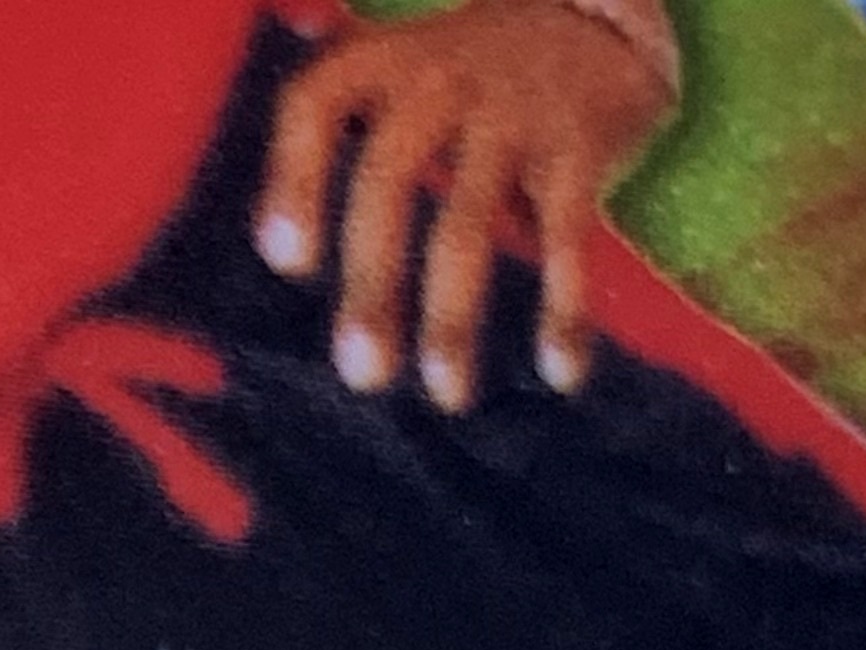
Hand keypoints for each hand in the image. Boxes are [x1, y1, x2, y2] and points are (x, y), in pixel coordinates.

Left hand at [252, 0, 677, 411]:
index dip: (293, 181)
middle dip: (373, 283)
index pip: (316, 105)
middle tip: (365, 374)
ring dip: (453, 318)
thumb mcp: (396, 73)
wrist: (595, 15)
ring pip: (468, 223)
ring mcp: (512, 112)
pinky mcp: (578, 145)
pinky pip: (566, 235)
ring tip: (448, 396)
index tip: (290, 264)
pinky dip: (564, 308)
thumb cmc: (464, 78)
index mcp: (383, 66)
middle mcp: (441, 80)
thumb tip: (270, 246)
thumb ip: (329, 135)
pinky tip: (560, 372)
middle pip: (388, 178)